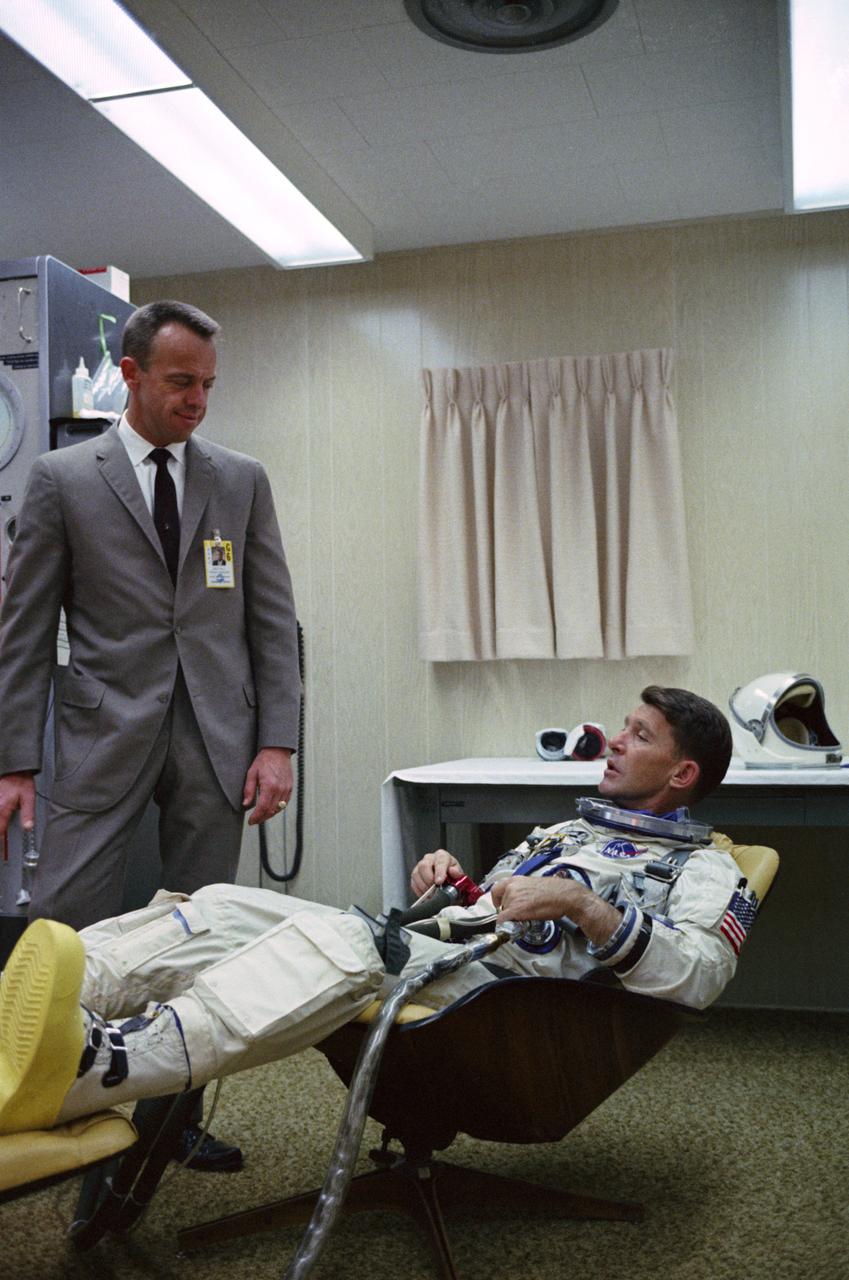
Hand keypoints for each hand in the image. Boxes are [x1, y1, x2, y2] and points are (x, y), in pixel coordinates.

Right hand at [0, 772, 35, 839]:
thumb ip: (28, 814)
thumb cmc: (21, 781)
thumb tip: (28, 827)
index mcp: (3, 807)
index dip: (1, 837)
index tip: (3, 839)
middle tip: (2, 835)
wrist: (15, 768)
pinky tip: (1, 814)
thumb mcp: (29, 798)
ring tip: (2, 826)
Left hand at [243, 748, 292, 825]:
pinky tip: (270, 808)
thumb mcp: (251, 774)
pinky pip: (284, 803)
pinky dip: (277, 808)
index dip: (256, 817)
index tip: (250, 821)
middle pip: (271, 811)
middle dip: (262, 818)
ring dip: (269, 814)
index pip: (263, 808)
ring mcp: (286, 789)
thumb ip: (249, 790)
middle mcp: (280, 789)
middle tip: (254, 820)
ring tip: (260, 815)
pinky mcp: (290, 788)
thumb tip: (246, 805)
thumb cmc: (263, 761)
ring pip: (278, 809)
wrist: (277, 751)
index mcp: (269, 786)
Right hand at [410, 848, 464, 897]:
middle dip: (429, 879)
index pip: (440, 861)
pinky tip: (427, 895)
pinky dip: (420, 891)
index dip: (439, 872)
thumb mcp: (459, 875)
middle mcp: (430, 858)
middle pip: (424, 866)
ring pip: (416, 874)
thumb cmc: (453, 877)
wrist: (448, 882)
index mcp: (442, 856)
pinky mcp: (415, 875)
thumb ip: (457, 873)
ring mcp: (420, 866)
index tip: (439, 882)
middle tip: (435, 889)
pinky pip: (413, 883)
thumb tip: (453, 871)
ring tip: (432, 894)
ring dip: (424, 887)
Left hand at [491, 876, 621, 946]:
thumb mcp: (535, 884)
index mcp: (516, 880)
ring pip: (503, 912)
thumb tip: (521, 897)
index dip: (497, 899)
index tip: (498, 904)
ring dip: (511, 917)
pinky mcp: (516, 909)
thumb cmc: (555, 890)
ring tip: (524, 918)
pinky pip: (503, 920)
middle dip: (507, 909)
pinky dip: (505, 926)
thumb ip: (523, 889)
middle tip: (516, 914)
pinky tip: (511, 928)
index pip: (496, 889)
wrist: (564, 895)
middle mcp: (512, 887)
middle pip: (500, 902)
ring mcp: (513, 898)